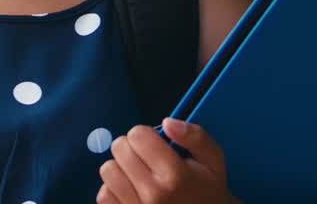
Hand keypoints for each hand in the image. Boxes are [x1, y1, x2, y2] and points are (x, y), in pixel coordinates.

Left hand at [97, 119, 239, 203]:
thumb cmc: (206, 191)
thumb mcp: (213, 161)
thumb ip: (195, 136)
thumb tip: (167, 122)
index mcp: (175, 176)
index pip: (138, 134)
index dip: (146, 134)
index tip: (156, 145)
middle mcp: (153, 194)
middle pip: (119, 148)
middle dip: (132, 147)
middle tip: (148, 159)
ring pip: (108, 169)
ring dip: (121, 168)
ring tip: (140, 174)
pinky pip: (103, 194)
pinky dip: (114, 189)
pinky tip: (132, 191)